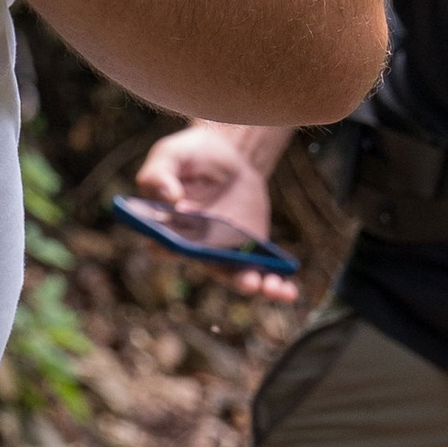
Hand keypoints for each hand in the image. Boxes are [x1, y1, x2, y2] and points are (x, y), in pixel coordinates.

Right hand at [131, 123, 296, 301]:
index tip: (184, 249)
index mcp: (167, 229)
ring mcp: (222, 252)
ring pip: (236, 275)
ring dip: (255, 284)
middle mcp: (194, 248)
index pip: (163, 245)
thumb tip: (171, 198)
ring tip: (271, 287)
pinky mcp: (248, 249)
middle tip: (248, 281)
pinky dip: (274, 283)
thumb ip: (159, 174)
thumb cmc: (190, 157)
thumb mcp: (169, 156)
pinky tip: (288, 290)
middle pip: (208, 268)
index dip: (172, 250)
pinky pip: (260, 270)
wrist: (228, 156)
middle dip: (229, 276)